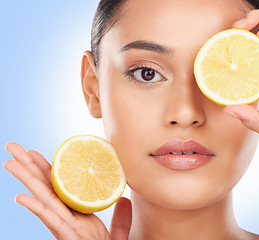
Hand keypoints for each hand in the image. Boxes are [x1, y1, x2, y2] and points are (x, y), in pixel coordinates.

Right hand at [4, 142, 131, 239]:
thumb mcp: (117, 233)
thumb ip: (120, 218)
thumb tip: (125, 199)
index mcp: (76, 215)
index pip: (58, 187)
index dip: (46, 169)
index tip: (34, 151)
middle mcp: (65, 219)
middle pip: (44, 189)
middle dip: (28, 168)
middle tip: (13, 147)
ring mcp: (64, 228)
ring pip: (43, 201)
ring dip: (26, 181)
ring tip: (10, 164)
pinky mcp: (68, 238)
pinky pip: (52, 221)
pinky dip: (37, 209)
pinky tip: (22, 197)